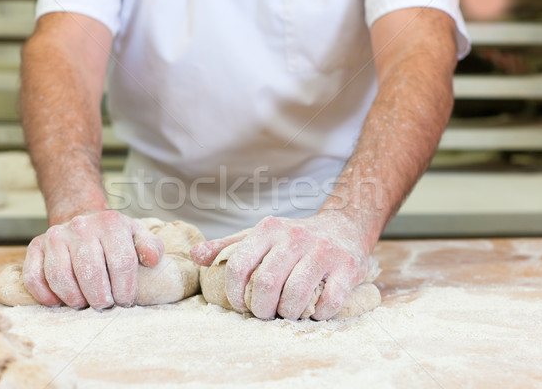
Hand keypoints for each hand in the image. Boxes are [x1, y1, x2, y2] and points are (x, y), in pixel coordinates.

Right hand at [23, 210, 163, 308]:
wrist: (83, 219)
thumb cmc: (114, 235)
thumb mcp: (137, 234)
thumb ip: (150, 246)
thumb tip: (153, 260)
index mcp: (111, 224)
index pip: (121, 262)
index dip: (125, 289)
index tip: (125, 301)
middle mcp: (82, 227)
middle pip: (90, 272)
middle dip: (100, 298)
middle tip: (105, 306)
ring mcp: (56, 236)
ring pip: (60, 277)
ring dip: (74, 299)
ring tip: (85, 304)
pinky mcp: (36, 246)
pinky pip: (34, 277)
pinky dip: (46, 296)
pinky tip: (60, 302)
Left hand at [191, 213, 374, 319]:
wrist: (344, 227)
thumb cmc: (294, 238)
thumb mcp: (260, 236)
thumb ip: (228, 247)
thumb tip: (195, 256)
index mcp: (269, 229)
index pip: (239, 265)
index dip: (235, 293)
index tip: (240, 304)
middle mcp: (295, 237)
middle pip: (267, 284)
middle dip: (261, 309)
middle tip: (264, 313)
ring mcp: (323, 251)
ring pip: (297, 295)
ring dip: (288, 314)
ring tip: (287, 312)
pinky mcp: (347, 267)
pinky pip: (329, 302)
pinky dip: (319, 314)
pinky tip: (314, 310)